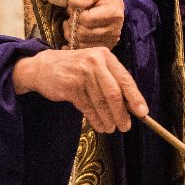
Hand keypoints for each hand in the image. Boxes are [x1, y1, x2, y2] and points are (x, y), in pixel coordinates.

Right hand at [11, 47, 146, 133]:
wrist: (41, 67)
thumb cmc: (73, 69)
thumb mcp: (94, 67)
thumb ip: (111, 81)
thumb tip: (131, 105)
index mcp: (104, 56)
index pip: (125, 79)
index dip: (135, 97)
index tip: (143, 112)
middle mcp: (94, 62)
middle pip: (114, 93)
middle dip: (122, 113)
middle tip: (126, 126)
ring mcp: (81, 74)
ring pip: (101, 103)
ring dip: (109, 119)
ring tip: (112, 129)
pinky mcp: (70, 86)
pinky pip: (87, 107)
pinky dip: (95, 120)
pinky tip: (100, 126)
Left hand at [64, 0, 124, 48]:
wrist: (113, 7)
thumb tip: (73, 8)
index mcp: (114, 14)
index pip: (86, 19)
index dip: (76, 15)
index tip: (76, 10)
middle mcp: (114, 30)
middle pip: (83, 33)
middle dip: (72, 26)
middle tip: (70, 20)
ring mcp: (110, 42)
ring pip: (81, 44)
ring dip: (71, 35)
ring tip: (72, 26)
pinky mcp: (105, 48)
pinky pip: (84, 51)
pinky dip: (74, 45)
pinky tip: (72, 37)